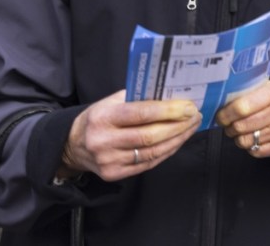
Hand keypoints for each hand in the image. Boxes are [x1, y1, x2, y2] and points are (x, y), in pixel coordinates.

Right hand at [61, 90, 200, 182]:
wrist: (73, 145)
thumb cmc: (100, 118)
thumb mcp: (112, 101)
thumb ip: (139, 97)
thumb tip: (173, 95)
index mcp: (102, 117)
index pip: (141, 113)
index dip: (169, 111)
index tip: (189, 106)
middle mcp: (103, 141)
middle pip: (150, 136)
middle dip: (178, 126)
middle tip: (195, 116)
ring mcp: (109, 161)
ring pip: (152, 152)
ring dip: (178, 139)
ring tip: (192, 127)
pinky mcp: (114, 174)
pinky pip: (149, 163)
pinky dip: (167, 151)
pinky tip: (178, 140)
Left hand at [216, 79, 269, 155]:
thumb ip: (255, 90)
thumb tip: (226, 99)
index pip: (242, 107)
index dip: (226, 113)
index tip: (221, 115)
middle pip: (241, 126)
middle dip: (229, 127)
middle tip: (228, 124)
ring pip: (245, 141)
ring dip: (238, 137)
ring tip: (241, 131)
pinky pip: (254, 151)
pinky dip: (250, 146)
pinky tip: (254, 138)